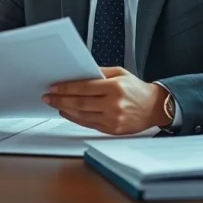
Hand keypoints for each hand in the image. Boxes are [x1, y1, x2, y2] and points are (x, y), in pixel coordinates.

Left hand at [42, 67, 170, 134]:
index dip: (66, 88)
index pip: (84, 88)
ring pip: (82, 116)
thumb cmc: (137, 89)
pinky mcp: (112, 130)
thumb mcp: (120, 73)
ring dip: (65, 110)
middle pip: (80, 103)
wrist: (155, 107)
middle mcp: (114, 104)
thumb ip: (100, 73)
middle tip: (48, 97)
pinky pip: (88, 124)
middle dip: (61, 100)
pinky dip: (75, 119)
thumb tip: (79, 73)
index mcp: (115, 88)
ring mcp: (113, 119)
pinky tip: (67, 113)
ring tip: (55, 104)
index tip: (54, 87)